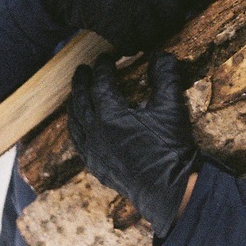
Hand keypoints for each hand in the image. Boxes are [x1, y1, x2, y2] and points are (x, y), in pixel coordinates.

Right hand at [33, 0, 208, 55]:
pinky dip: (131, 45)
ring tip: (137, 26)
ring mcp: (133, 7)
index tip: (200, 2)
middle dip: (169, 21)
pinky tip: (123, 34)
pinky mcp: (118, 27)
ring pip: (157, 35)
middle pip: (176, 15)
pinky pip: (135, 46)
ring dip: (149, 36)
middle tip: (158, 20)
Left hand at [68, 51, 199, 237]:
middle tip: (83, 69)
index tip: (105, 57)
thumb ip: (164, 77)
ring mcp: (93, 153)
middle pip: (80, 101)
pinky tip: (80, 127)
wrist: (170, 191)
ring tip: (76, 94)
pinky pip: (78, 143)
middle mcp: (95, 133)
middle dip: (81, 83)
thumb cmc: (170, 148)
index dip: (103, 68)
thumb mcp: (171, 107)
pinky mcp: (97, 168)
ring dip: (74, 105)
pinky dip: (76, 129)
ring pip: (75, 123)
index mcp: (110, 116)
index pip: (101, 84)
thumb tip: (160, 54)